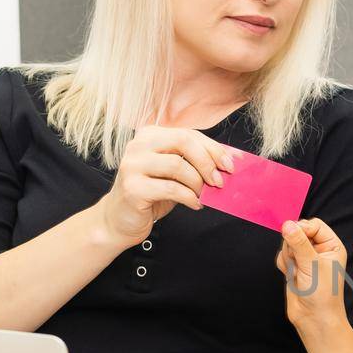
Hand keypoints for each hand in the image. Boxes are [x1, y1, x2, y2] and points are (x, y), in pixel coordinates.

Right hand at [96, 126, 236, 246]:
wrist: (120, 219)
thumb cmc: (152, 193)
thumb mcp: (175, 173)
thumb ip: (195, 161)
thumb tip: (232, 159)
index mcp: (150, 135)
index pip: (188, 133)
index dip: (213, 148)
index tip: (231, 165)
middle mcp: (138, 145)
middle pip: (183, 141)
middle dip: (207, 161)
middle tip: (219, 181)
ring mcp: (132, 165)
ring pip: (178, 165)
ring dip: (198, 183)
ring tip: (204, 195)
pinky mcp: (132, 188)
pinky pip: (171, 189)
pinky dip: (190, 197)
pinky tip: (195, 204)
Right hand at [278, 217, 348, 332]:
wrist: (314, 318)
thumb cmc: (322, 293)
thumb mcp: (312, 263)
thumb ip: (298, 242)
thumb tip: (287, 224)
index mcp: (332, 245)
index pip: (314, 225)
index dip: (302, 229)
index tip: (294, 237)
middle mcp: (320, 250)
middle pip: (298, 232)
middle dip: (293, 246)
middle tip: (298, 261)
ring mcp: (306, 258)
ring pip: (288, 244)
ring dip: (288, 257)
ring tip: (297, 272)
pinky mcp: (294, 267)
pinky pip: (282, 256)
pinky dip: (284, 265)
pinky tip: (292, 277)